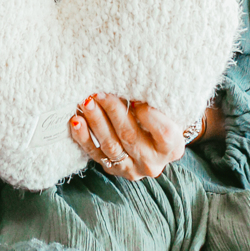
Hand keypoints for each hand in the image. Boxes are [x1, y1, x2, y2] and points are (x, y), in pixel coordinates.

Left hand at [68, 94, 204, 182]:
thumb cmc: (162, 120)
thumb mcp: (167, 112)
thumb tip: (132, 81)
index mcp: (173, 148)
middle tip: (100, 93)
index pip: (163, 132)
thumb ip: (156, 102)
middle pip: (130, 136)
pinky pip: (94, 154)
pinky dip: (83, 137)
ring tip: (86, 102)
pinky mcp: (112, 169)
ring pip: (110, 145)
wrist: (154, 145)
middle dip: (113, 112)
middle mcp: (153, 163)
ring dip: (96, 121)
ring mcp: (131, 168)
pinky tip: (76, 121)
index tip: (136, 98)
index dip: (149, 115)